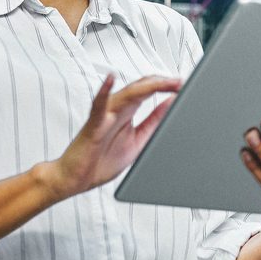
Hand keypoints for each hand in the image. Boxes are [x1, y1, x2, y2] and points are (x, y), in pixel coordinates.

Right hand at [47, 74, 180, 199]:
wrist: (75, 179)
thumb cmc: (101, 161)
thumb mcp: (138, 141)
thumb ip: (153, 122)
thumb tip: (171, 104)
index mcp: (126, 112)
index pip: (148, 90)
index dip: (166, 85)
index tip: (185, 83)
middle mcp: (115, 109)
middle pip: (141, 88)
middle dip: (162, 82)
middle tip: (181, 81)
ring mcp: (103, 115)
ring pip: (126, 94)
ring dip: (147, 86)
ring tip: (165, 81)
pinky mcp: (92, 126)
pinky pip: (98, 106)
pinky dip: (104, 91)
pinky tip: (111, 80)